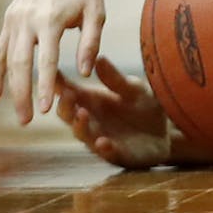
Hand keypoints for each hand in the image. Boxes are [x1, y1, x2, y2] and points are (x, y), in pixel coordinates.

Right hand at [0, 0, 105, 122]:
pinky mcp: (9, 17)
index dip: (44, 88)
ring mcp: (14, 18)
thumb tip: (82, 73)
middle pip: (21, 65)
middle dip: (22, 95)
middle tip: (26, 121)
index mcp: (51, 20)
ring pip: (7, 59)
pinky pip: (1, 49)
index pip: (46, 62)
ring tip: (14, 112)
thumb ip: (90, 43)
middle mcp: (27, 19)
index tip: (45, 111)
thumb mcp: (97, 13)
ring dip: (9, 87)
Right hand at [53, 58, 169, 169]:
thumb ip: (116, 79)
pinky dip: (103, 147)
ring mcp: (99, 137)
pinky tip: (103, 142)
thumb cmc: (144, 106)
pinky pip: (106, 152)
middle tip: (67, 94)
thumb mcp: (133, 89)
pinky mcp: (115, 154)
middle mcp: (90, 119)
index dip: (56, 82)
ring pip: (82, 133)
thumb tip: (98, 58)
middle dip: (65, 105)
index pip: (68, 90)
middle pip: (68, 113)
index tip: (46, 70)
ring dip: (80, 125)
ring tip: (82, 114)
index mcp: (92, 100)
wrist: (166, 131)